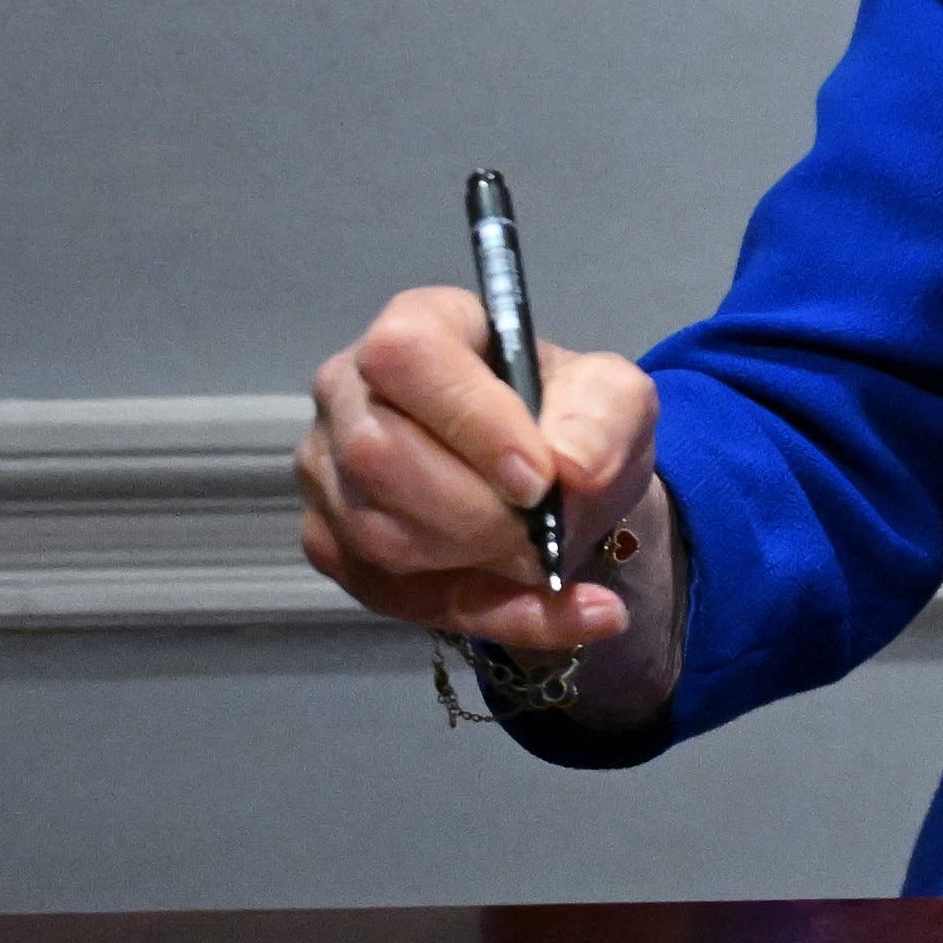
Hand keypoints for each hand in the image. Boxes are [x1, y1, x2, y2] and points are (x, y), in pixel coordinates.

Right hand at [296, 285, 673, 703]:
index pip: (407, 356)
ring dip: (479, 565)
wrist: (556, 487)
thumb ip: (603, 420)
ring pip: (378, 535)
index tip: (539, 479)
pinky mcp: (331, 543)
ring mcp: (327, 470)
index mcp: (417, 326)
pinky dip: (488, 615)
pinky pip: (394, 597)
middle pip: (378, 454)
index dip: (470, 420)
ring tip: (548, 560)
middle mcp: (348, 390)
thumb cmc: (568, 420)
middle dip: (478, 513)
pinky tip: (549, 609)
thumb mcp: (614, 400)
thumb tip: (571, 471)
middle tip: (547, 530)